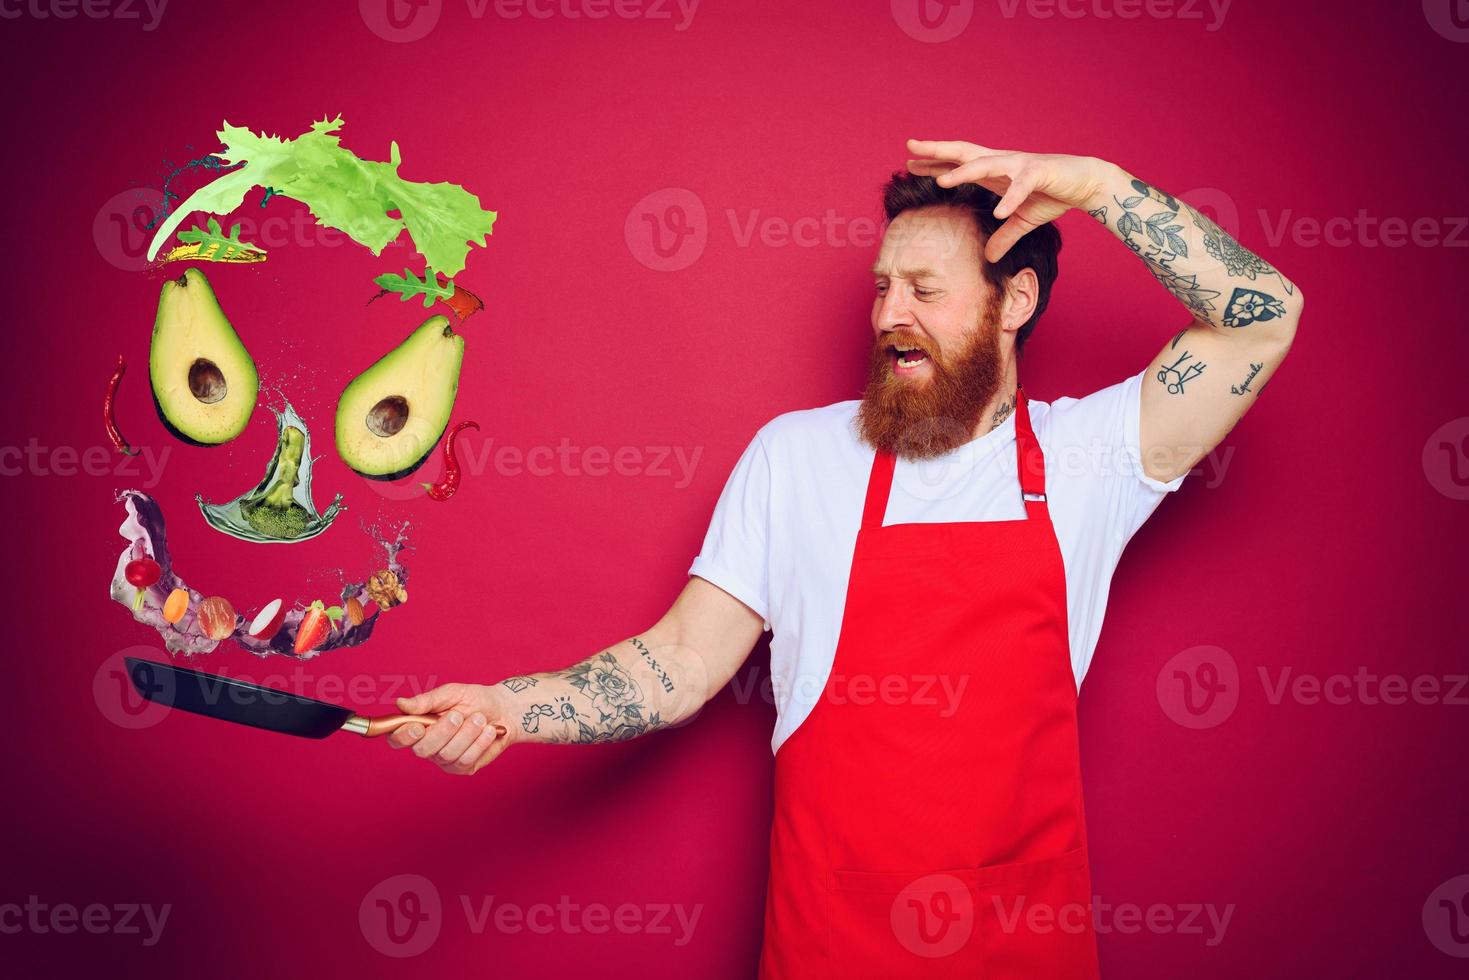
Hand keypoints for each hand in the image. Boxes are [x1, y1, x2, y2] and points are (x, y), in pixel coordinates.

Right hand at [386, 682, 515, 775]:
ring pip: (447, 754)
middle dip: (442, 732)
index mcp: (418, 726)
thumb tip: (401, 704)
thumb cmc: (474, 700)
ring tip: (480, 718)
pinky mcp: (463, 767)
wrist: (503, 710)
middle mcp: (428, 746)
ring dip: (467, 733)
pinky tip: (489, 731)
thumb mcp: (451, 693)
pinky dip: (480, 742)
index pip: (397, 739)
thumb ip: (426, 701)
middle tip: (458, 715)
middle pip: (422, 750)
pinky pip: (466, 759)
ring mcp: (445, 759)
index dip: (404, 736)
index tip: (419, 726)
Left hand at [905, 139, 1112, 261]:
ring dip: (964, 172)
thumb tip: (988, 258)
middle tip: (909, 147)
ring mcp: (1021, 164)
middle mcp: (1003, 162)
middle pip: (964, 153)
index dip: (934, 163)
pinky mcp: (1041, 171)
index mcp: (995, 171)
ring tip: (942, 182)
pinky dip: (1011, 199)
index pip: (959, 163)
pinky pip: (1022, 185)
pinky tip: (1000, 212)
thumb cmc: (1053, 195)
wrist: (1086, 183)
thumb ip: (1004, 237)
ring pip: (987, 164)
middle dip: (937, 150)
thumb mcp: (1023, 221)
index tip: (909, 164)